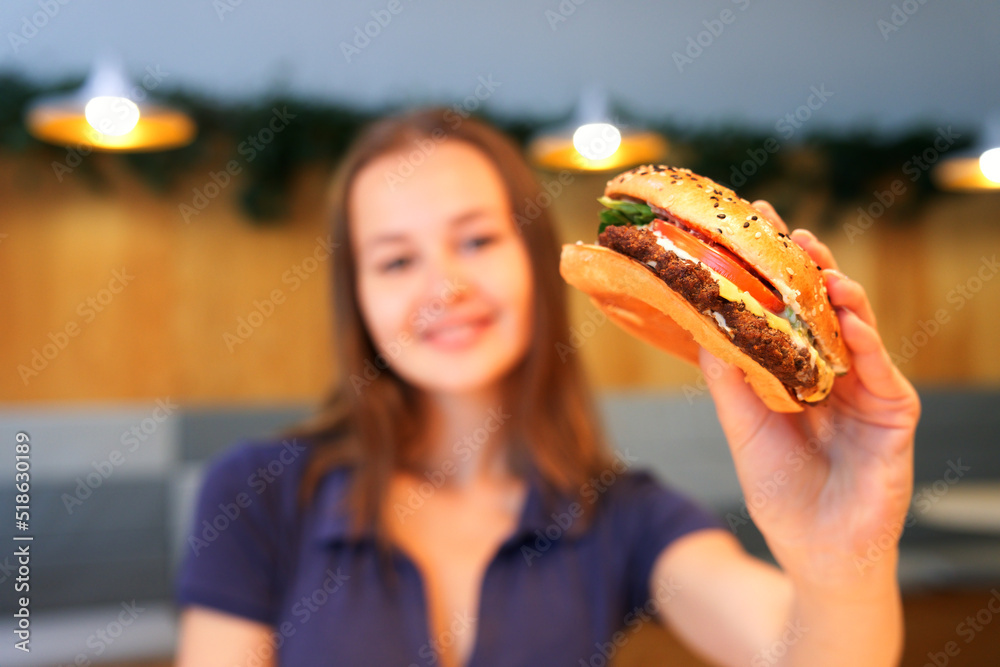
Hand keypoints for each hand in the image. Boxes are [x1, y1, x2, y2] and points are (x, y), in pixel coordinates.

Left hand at [698, 200, 919, 590]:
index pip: (785, 311)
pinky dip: (868, 345)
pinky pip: (883, 372)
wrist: (816, 552)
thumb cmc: (781, 491)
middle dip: (808, 267)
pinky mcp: (893, 415)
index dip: (771, 272)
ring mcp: (866, 390)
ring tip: (818, 266)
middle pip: (822, 309)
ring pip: (857, 330)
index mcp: (796, 372)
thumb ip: (729, 379)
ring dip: (839, 296)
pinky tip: (848, 320)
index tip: (750, 229)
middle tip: (787, 231)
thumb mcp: (744, 428)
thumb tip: (701, 323)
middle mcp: (833, 373)